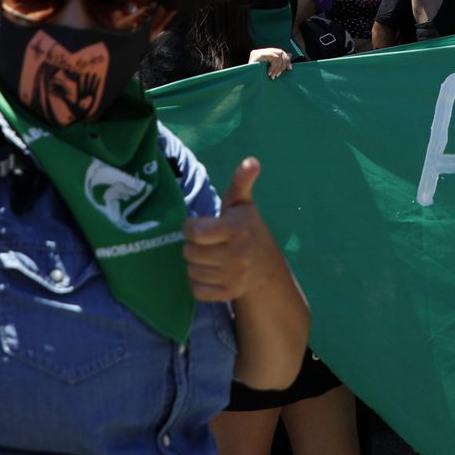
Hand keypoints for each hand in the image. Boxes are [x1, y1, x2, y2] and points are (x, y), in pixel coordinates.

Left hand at [182, 160, 279, 301]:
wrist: (265, 264)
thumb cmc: (245, 226)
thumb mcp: (242, 203)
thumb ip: (242, 181)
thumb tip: (252, 160)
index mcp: (237, 228)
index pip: (194, 232)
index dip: (191, 227)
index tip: (199, 224)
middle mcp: (237, 254)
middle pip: (189, 252)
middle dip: (193, 245)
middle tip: (205, 241)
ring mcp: (234, 276)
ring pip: (192, 271)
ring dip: (195, 263)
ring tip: (209, 255)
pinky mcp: (229, 293)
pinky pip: (197, 290)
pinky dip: (198, 282)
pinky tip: (210, 271)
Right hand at [249, 47, 291, 77]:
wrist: (248, 86)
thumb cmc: (259, 81)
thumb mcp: (272, 71)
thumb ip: (279, 63)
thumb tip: (290, 54)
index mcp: (263, 54)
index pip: (279, 52)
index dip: (286, 59)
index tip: (289, 69)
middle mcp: (260, 51)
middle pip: (279, 51)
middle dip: (284, 63)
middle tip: (280, 74)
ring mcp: (258, 52)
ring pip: (278, 54)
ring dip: (279, 67)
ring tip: (274, 76)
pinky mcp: (257, 55)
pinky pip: (273, 57)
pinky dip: (274, 66)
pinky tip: (269, 74)